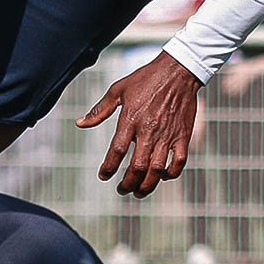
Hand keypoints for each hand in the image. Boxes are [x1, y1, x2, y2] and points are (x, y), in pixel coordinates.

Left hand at [77, 51, 203, 196]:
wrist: (177, 71)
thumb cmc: (145, 79)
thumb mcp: (118, 90)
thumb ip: (99, 110)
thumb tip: (80, 123)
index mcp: (130, 119)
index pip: (116, 151)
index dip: (108, 167)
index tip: (103, 176)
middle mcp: (149, 131)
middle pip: (137, 167)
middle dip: (127, 184)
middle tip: (122, 190)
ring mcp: (167, 135)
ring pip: (157, 170)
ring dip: (147, 186)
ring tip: (139, 192)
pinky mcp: (183, 136)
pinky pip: (179, 162)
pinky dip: (171, 174)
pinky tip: (162, 176)